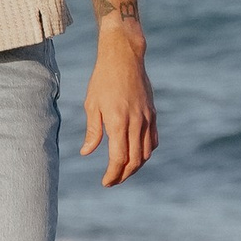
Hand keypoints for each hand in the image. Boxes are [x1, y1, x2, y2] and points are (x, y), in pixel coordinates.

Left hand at [80, 19, 156, 185]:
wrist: (124, 57)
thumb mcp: (92, 104)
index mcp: (118, 122)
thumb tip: (86, 153)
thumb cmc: (103, 79)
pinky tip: (137, 154)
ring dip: (136, 166)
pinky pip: (153, 140)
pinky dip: (146, 152)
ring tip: (123, 170)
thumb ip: (93, 131)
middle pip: (135, 160)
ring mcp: (147, 118)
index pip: (119, 158)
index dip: (113, 175)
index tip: (106, 182)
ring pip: (147, 153)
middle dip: (124, 175)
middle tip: (113, 181)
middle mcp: (136, 123)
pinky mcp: (152, 113)